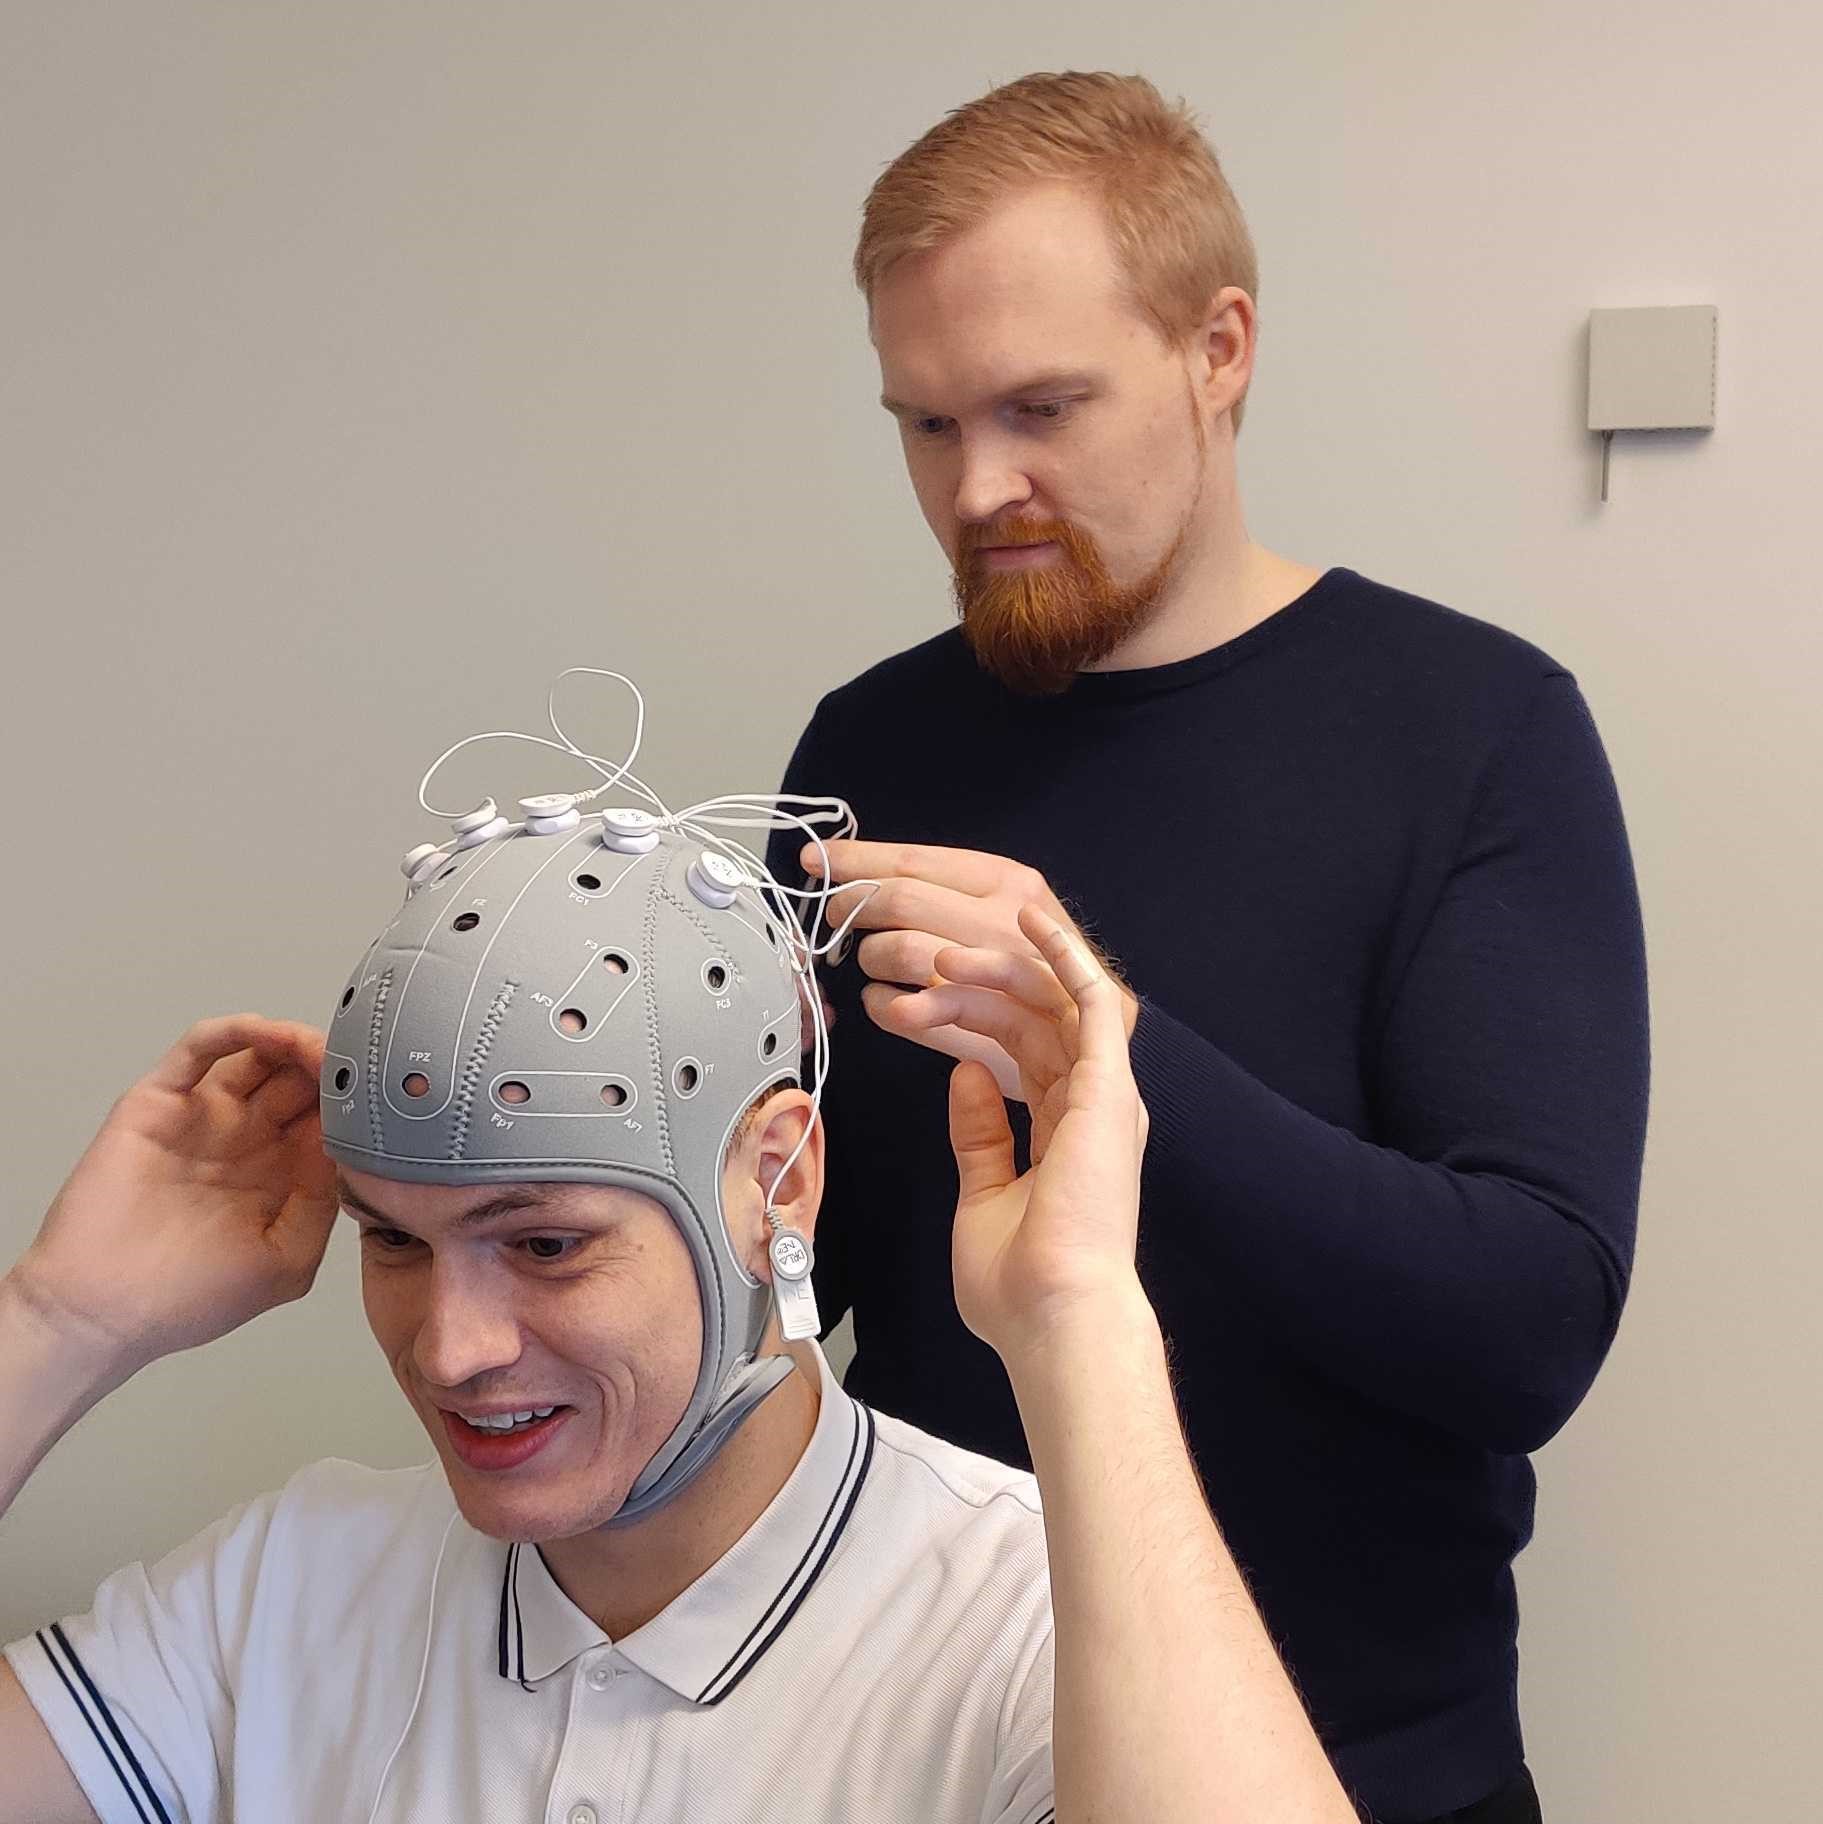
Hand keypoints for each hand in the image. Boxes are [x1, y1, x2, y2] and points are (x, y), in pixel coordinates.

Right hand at [7, 1016, 338, 1382]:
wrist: (100, 1314)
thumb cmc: (189, 1299)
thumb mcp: (287, 1260)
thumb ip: (324, 1203)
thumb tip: (354, 1149)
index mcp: (285, 1173)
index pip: (334, 1118)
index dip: (361, 1100)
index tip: (388, 1089)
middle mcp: (249, 1138)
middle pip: (303, 1080)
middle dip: (334, 1064)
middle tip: (359, 1055)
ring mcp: (205, 1116)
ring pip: (258, 1056)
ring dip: (292, 1041)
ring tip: (316, 1044)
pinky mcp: (159, 1102)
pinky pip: (198, 1050)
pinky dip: (234, 1032)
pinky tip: (265, 1035)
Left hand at [803, 839, 1137, 1099]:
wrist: (1102, 1027)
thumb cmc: (1038, 962)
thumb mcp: (1002, 907)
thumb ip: (944, 889)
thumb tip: (860, 868)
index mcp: (1007, 881)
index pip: (915, 860)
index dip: (856, 860)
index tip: (815, 859)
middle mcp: (1006, 919)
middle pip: (901, 901)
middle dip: (853, 908)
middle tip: (835, 920)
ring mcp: (999, 973)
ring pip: (903, 952)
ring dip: (871, 959)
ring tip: (874, 967)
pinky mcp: (989, 1026)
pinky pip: (908, 1011)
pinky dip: (883, 1006)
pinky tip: (886, 1003)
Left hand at [944, 906, 1149, 1360]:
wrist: (1053, 1313)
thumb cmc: (1021, 1284)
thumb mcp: (984, 1194)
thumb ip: (980, 1135)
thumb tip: (966, 1075)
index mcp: (1069, 1136)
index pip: (1020, 1054)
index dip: (972, 1018)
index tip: (922, 999)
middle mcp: (1093, 1108)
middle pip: (1031, 1023)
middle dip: (972, 991)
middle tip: (920, 968)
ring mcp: (1105, 1095)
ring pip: (1052, 1003)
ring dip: (1000, 969)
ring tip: (946, 950)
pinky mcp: (1110, 1085)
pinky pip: (1093, 1000)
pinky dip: (1065, 956)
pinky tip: (1033, 921)